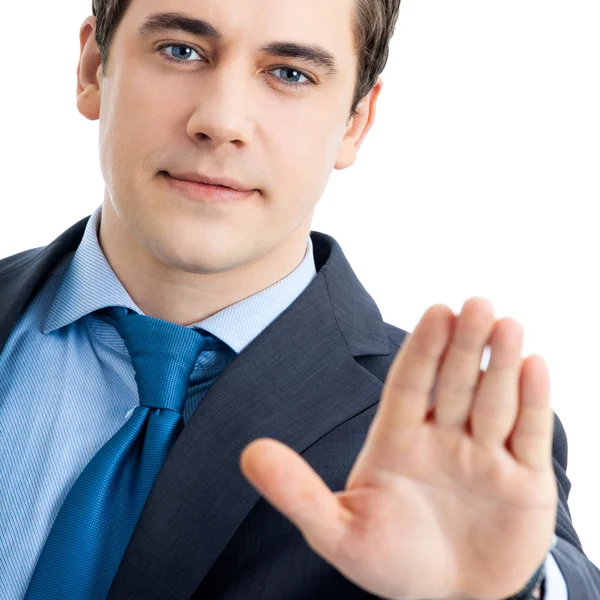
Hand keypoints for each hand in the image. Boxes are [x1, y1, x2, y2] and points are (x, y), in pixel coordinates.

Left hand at [239, 298, 557, 599]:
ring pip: (492, 399)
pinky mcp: (525, 481)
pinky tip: (534, 364)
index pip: (409, 383)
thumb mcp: (338, 531)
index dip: (422, 349)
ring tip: (506, 325)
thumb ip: (297, 492)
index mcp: (398, 440)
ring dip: (499, 363)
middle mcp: (443, 437)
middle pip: (453, 382)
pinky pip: (528, 434)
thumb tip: (247, 454)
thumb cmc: (390, 562)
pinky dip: (533, 401)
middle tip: (476, 304)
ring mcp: (485, 456)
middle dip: (464, 345)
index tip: (436, 311)